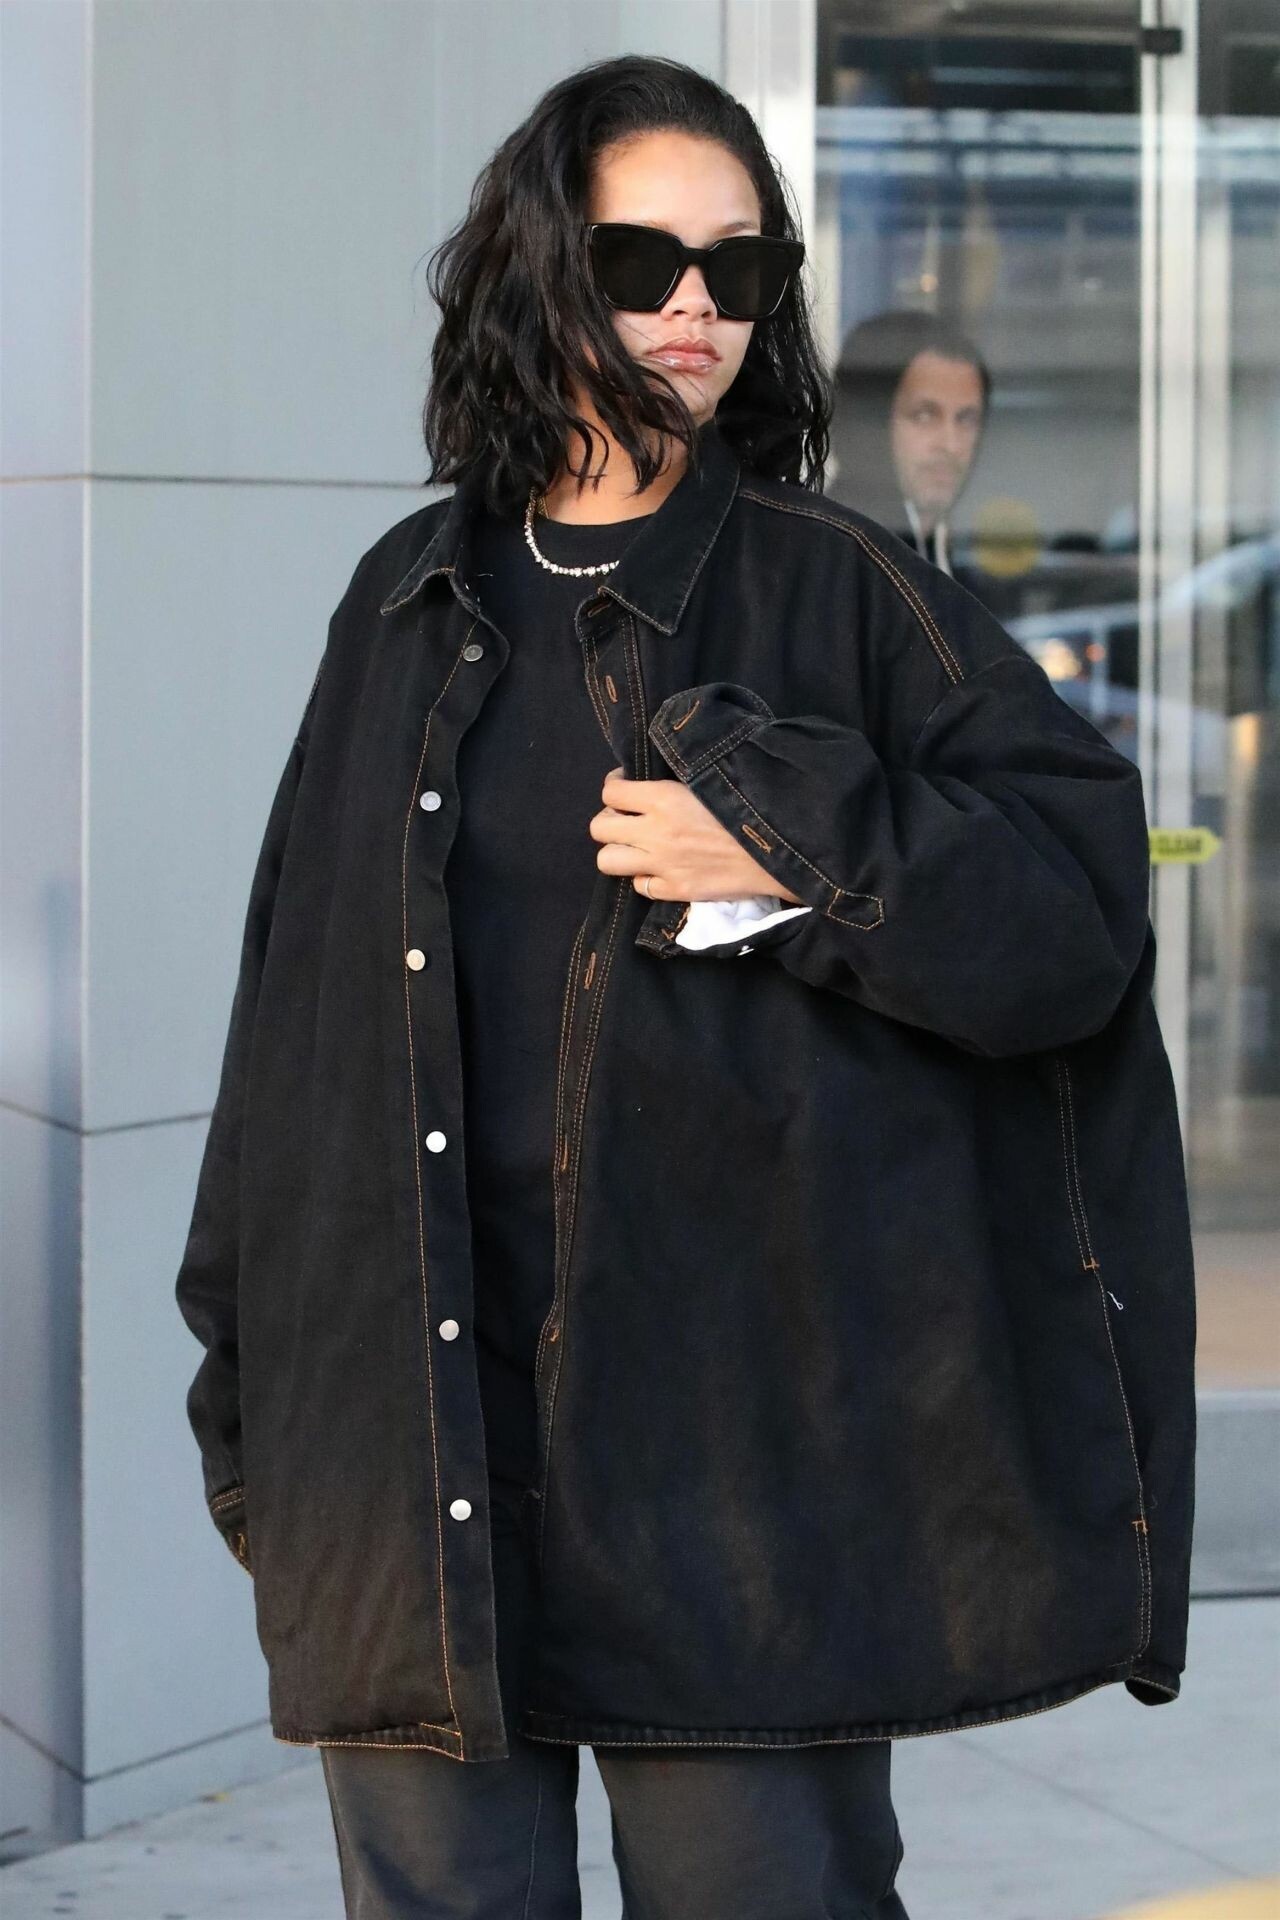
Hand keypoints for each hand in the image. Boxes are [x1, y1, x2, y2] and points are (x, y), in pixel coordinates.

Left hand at [589, 767, 804, 904]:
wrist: (781, 849)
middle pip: (598, 827)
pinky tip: (662, 868)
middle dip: (610, 819)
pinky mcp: (676, 890)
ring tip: (637, 846)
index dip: (615, 787)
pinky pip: (639, 886)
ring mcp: (663, 865)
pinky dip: (645, 877)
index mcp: (664, 798)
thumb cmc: (751, 804)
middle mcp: (655, 832)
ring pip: (607, 861)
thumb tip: (660, 769)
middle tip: (629, 818)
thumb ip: (681, 775)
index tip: (628, 788)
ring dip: (618, 851)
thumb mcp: (713, 777)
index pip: (610, 791)